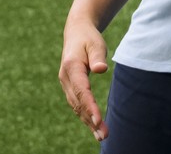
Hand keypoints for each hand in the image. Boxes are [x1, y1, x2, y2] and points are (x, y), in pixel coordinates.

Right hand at [58, 19, 109, 141]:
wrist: (76, 33)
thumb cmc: (89, 38)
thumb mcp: (95, 43)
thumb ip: (98, 56)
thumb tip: (101, 69)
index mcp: (71, 67)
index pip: (81, 90)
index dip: (89, 106)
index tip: (98, 120)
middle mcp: (66, 79)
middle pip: (79, 103)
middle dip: (91, 120)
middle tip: (104, 135)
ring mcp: (66, 84)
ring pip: (77, 107)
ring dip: (88, 122)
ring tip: (102, 136)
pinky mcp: (71, 88)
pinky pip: (78, 105)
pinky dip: (85, 116)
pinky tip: (95, 127)